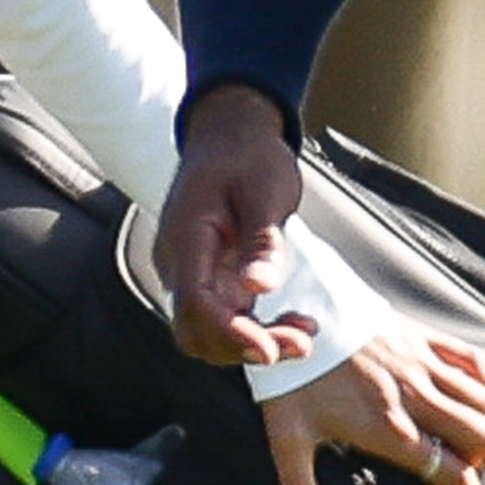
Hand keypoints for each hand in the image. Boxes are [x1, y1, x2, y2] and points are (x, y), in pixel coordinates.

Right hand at [156, 85, 310, 368]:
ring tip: (305, 336)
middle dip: (243, 347)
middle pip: (196, 329)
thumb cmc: (248, 156)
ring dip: (254, 343)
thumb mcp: (266, 189)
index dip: (229, 333)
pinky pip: (226, 318)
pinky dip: (257, 330)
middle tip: (301, 344)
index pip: (194, 302)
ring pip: (210, 332)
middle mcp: (180, 262)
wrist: (232, 135)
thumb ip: (262, 241)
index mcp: (186, 237)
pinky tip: (294, 324)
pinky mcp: (210, 279)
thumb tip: (259, 289)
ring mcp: (192, 273)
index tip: (270, 349)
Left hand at [258, 319, 484, 484]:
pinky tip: (467, 392)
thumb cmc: (290, 377)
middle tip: (458, 468)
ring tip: (461, 435)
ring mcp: (424, 365)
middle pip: (481, 439)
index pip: (451, 475)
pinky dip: (480, 382)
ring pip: (484, 402)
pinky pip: (474, 361)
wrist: (291, 312)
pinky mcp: (424, 337)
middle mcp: (416, 398)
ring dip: (481, 424)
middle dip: (478, 463)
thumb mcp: (287, 441)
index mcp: (390, 430)